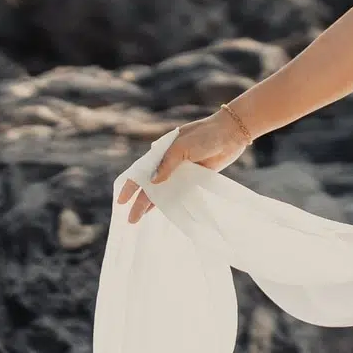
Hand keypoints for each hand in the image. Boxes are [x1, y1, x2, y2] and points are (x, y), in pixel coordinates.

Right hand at [114, 103, 251, 224]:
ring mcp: (181, 171)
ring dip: (154, 204)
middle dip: (140, 201)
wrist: (231, 133)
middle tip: (131, 219)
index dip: (130, 186)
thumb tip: (152, 183)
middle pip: (150, 185)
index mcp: (161, 151)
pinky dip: (171, 202)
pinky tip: (163, 212)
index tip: (121, 200)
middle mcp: (169, 162)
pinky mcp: (195, 178)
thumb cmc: (205, 135)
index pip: (141, 170)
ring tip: (142, 220)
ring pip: (163, 191)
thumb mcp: (182, 146)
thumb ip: (167, 164)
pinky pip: (179, 193)